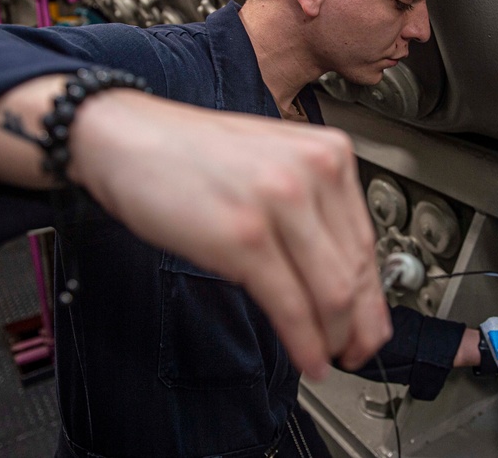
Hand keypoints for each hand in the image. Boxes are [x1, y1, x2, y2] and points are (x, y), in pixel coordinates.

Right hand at [68, 89, 392, 377]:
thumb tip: (339, 273)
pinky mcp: (245, 237)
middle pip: (357, 270)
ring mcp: (280, 203)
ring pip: (333, 294)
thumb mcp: (270, 164)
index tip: (371, 322)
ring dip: (335, 338)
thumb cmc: (189, 154)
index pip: (366, 240)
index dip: (374, 295)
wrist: (124, 138)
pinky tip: (307, 358)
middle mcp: (312, 172)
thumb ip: (311, 209)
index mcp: (327, 152)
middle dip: (361, 325)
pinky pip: (290, 305)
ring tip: (330, 358)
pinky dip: (304, 342)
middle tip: (356, 351)